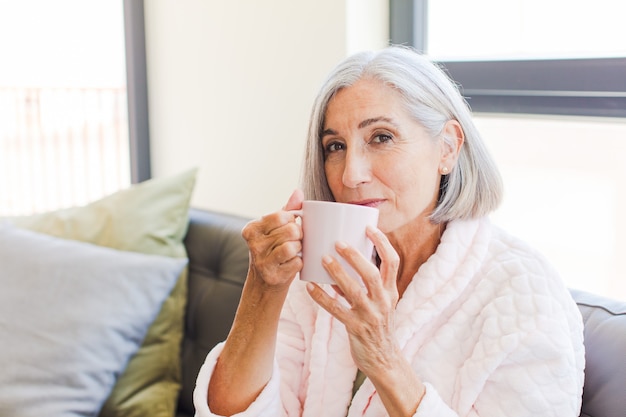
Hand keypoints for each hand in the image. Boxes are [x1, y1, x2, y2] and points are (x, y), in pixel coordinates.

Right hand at [242, 189, 303, 289]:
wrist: (264, 284)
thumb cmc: (272, 251)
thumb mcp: (275, 229)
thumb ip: (287, 209)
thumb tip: (298, 192)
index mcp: (251, 229)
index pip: (282, 215)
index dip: (291, 221)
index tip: (287, 228)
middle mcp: (253, 244)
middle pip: (291, 230)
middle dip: (298, 236)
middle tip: (293, 242)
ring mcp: (262, 262)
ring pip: (293, 246)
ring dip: (298, 249)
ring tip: (293, 252)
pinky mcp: (273, 276)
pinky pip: (297, 262)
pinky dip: (299, 263)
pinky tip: (291, 264)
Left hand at [306, 226, 400, 373]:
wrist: (384, 359)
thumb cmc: (378, 325)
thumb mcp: (381, 302)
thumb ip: (367, 284)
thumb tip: (343, 260)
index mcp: (391, 291)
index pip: (392, 262)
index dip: (382, 243)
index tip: (369, 227)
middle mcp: (383, 301)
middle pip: (370, 273)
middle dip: (354, 256)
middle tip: (337, 242)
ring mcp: (370, 315)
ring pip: (352, 291)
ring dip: (336, 273)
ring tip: (322, 259)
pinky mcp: (355, 328)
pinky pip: (336, 310)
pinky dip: (322, 298)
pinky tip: (309, 287)